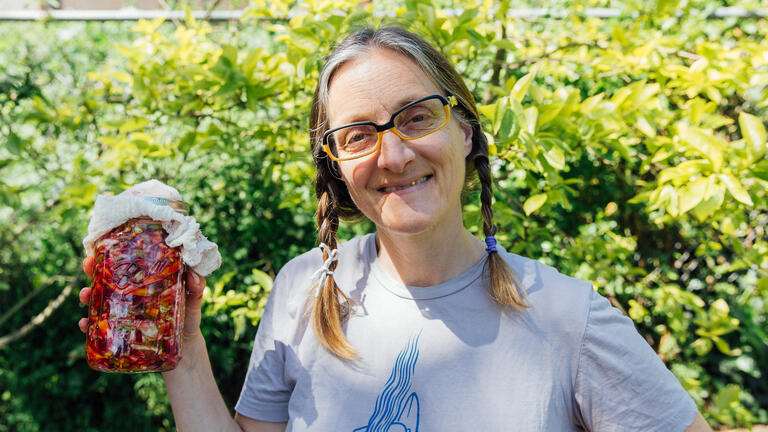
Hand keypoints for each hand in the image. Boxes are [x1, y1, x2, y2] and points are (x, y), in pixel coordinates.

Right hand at [78, 256, 206, 338]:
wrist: (185, 348)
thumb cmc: (188, 317)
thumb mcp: (193, 299)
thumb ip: (196, 287)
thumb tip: (193, 276)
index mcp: (144, 283)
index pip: (126, 265)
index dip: (113, 255)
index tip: (102, 246)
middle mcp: (129, 297)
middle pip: (106, 280)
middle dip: (92, 271)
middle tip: (88, 264)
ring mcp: (122, 314)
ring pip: (98, 302)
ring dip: (87, 296)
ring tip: (83, 294)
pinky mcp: (119, 334)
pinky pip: (98, 329)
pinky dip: (89, 326)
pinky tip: (84, 323)